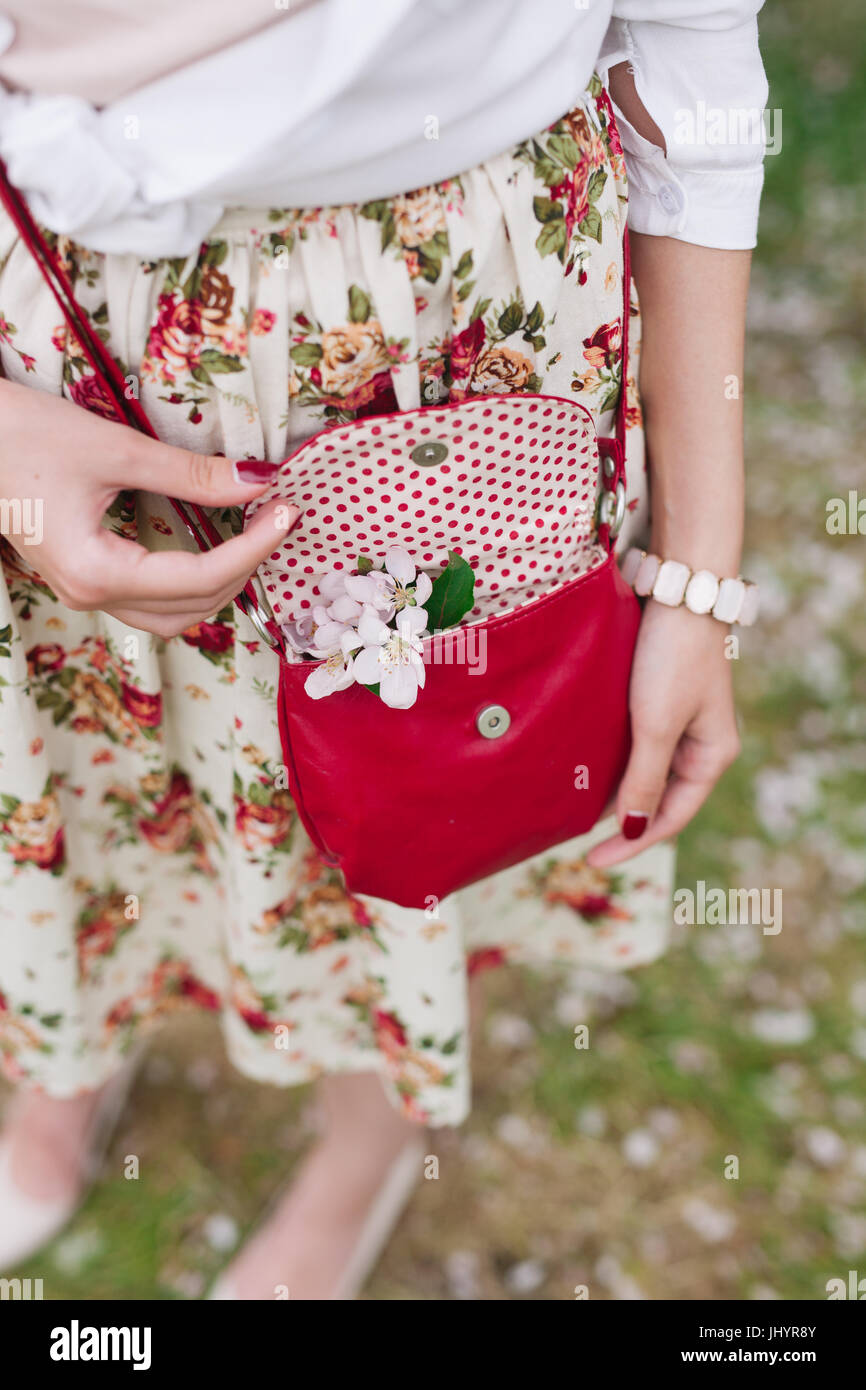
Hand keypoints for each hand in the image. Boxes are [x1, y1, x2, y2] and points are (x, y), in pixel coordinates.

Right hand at [0, 378, 297, 636]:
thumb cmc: (21, 436)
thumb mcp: (113, 448)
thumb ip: (190, 474)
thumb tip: (257, 480)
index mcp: (97, 573)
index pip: (200, 578)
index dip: (254, 548)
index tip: (288, 513)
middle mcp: (91, 596)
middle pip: (194, 606)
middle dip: (244, 568)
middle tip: (279, 519)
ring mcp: (86, 591)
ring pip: (174, 614)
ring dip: (220, 582)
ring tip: (253, 535)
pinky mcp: (85, 576)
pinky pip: (152, 597)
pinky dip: (191, 578)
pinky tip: (214, 541)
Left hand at [586, 599, 740, 867]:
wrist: (678, 590)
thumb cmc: (673, 657)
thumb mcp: (656, 724)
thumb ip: (643, 779)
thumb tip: (630, 828)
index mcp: (711, 756)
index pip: (670, 816)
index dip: (632, 842)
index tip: (592, 860)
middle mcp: (698, 744)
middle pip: (657, 797)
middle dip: (621, 820)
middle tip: (575, 840)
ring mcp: (678, 721)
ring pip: (642, 771)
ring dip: (613, 791)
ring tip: (573, 810)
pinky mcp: (655, 699)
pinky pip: (632, 744)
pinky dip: (610, 761)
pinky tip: (582, 769)